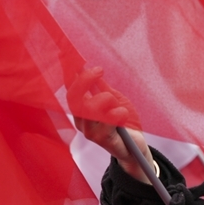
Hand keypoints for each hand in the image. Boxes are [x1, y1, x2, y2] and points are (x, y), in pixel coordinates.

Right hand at [68, 67, 150, 182]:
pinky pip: (107, 121)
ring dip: (107, 99)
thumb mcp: (114, 100)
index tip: (71, 56)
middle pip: (74, 97)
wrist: (136, 148)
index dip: (68, 73)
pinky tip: (123, 117)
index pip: (70, 90)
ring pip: (90, 108)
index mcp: (82, 111)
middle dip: (85, 80)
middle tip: (99, 71)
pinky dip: (119, 113)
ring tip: (117, 105)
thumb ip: (101, 87)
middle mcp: (82, 122)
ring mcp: (90, 132)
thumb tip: (86, 68)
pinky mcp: (103, 140)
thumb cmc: (124, 123)